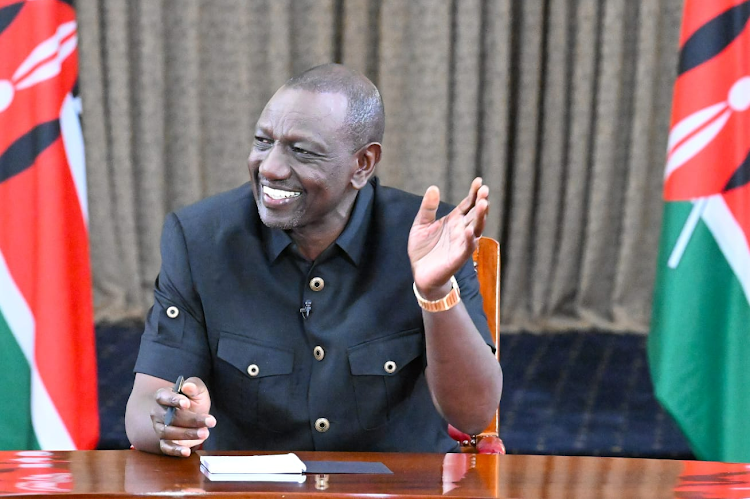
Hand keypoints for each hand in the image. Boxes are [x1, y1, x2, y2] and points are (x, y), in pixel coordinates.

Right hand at [151, 377, 214, 456]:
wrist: (194, 414)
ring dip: (188, 434)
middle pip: (170, 417)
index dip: (174, 400)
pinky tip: (186, 451)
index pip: (164, 397)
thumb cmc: (193, 400)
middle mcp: (158, 413)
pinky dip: (176, 450)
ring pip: (169, 433)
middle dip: (191, 420)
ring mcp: (160, 428)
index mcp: (163, 396)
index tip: (186, 404)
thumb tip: (188, 386)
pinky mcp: (164, 441)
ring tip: (205, 433)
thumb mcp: (198, 390)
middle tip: (210, 421)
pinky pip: (166, 447)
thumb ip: (194, 386)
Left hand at [409, 177, 488, 298]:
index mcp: (454, 220)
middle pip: (475, 214)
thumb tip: (433, 187)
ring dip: (480, 217)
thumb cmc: (423, 248)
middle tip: (484, 190)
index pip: (468, 204)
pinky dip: (469, 239)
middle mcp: (461, 230)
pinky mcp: (458, 258)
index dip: (474, 193)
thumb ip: (428, 207)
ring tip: (483, 204)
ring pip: (475, 228)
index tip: (478, 181)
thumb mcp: (421, 224)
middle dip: (481, 202)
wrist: (420, 272)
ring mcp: (461, 243)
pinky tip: (470, 230)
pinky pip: (467, 247)